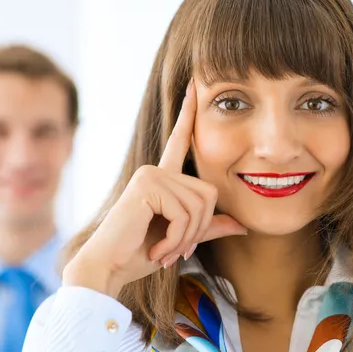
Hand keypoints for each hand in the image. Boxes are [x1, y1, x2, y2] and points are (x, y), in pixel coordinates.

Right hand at [63, 80, 247, 297]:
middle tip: (178, 251)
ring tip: (165, 252)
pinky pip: (184, 214)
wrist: (109, 267)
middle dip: (198, 230)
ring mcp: (151, 174)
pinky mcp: (147, 185)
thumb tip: (244, 225)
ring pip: (199, 206)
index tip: (194, 84)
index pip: (179, 140)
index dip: (188, 113)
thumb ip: (208, 226)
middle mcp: (156, 170)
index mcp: (163, 177)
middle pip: (208, 193)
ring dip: (186, 239)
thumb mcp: (182, 238)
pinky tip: (158, 251)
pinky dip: (177, 240)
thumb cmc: (140, 252)